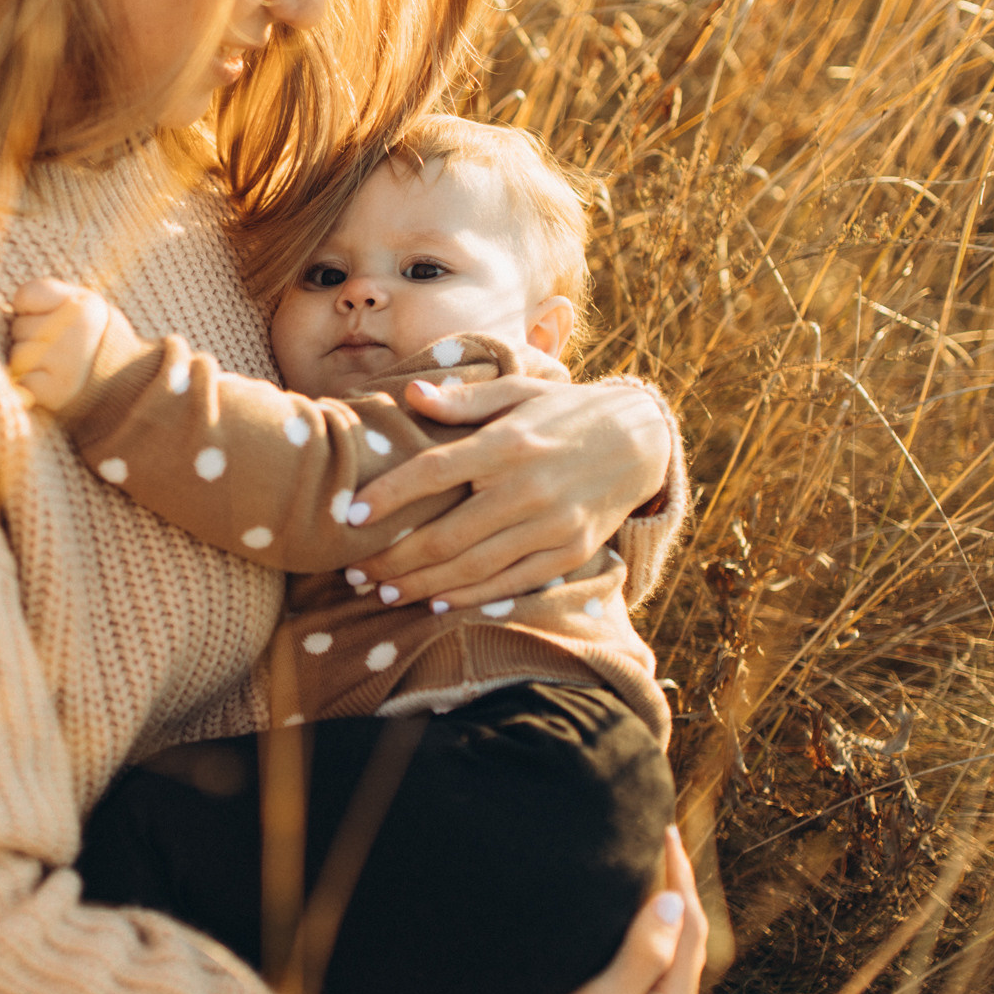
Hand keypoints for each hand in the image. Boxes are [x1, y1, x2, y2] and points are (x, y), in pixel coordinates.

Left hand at [8, 277, 111, 411]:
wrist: (126, 388)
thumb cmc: (95, 342)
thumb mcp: (85, 307)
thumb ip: (50, 298)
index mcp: (82, 305)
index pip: (25, 295)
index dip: (29, 309)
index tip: (49, 318)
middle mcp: (75, 329)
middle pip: (17, 327)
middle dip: (28, 337)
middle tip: (56, 348)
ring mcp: (64, 361)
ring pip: (16, 355)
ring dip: (27, 363)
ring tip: (53, 367)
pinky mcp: (54, 391)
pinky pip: (20, 382)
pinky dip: (29, 386)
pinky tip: (49, 384)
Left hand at [348, 374, 670, 608]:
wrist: (642, 440)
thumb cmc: (564, 411)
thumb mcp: (518, 391)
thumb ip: (464, 400)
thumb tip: (411, 395)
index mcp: (509, 443)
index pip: (436, 471)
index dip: (390, 494)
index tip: (351, 514)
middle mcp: (529, 488)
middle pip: (447, 534)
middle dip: (395, 559)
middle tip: (356, 573)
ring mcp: (553, 526)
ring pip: (474, 567)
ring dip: (423, 587)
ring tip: (384, 594)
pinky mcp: (570, 553)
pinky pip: (511, 583)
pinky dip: (471, 597)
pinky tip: (437, 603)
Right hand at [375, 828, 704, 993]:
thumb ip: (642, 955)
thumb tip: (674, 902)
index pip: (692, 930)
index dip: (682, 878)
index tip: (664, 835)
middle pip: (686, 945)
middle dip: (678, 895)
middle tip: (661, 848)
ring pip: (667, 962)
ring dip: (663, 920)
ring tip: (648, 881)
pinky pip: (646, 977)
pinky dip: (644, 944)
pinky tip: (626, 936)